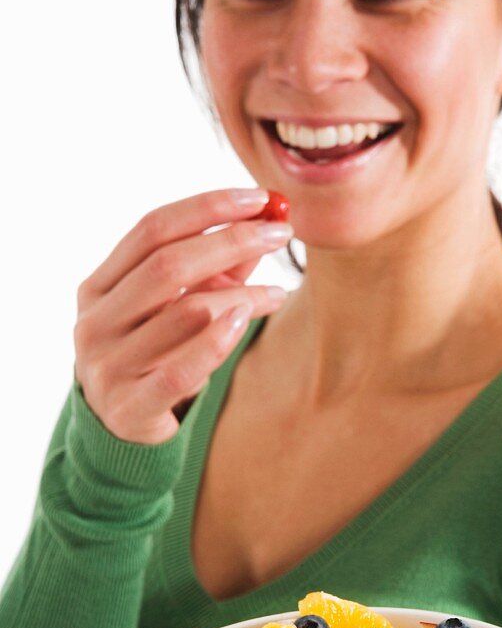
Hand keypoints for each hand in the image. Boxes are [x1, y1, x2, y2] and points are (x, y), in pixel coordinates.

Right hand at [74, 187, 292, 443]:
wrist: (121, 429)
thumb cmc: (155, 355)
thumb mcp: (177, 307)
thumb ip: (216, 270)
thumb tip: (265, 221)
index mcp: (98, 287)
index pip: (152, 229)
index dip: (208, 208)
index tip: (260, 198)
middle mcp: (95, 322)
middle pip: (168, 265)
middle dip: (231, 242)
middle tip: (280, 234)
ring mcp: (108, 366)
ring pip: (185, 313)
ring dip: (242, 296)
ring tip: (277, 292)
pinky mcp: (131, 407)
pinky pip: (182, 369)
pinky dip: (220, 340)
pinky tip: (248, 320)